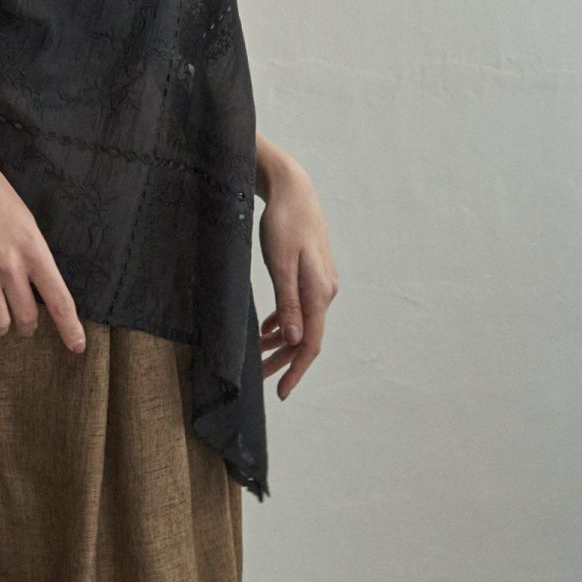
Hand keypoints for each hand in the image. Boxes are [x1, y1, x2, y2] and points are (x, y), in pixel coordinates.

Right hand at [0, 131, 87, 354]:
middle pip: (27, 319)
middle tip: (24, 323)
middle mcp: (10, 266)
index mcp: (33, 248)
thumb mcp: (24, 217)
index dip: (70, 328)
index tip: (77, 347)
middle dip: (28, 326)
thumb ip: (31, 251)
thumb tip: (35, 282)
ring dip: (1, 328)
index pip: (58, 299)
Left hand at [256, 155, 337, 399]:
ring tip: (256, 356)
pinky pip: (298, 306)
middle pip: (306, 337)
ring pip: (301, 323)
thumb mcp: (280, 263)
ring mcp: (320, 281)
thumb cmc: (284, 222)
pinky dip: (282, 321)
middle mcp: (325, 291)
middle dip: (282, 361)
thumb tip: (294, 340)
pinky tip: (266, 330)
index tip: (281, 393)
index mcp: (320, 292)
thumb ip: (287, 303)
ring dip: (280, 342)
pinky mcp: (310, 272)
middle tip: (258, 378)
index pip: (310, 344)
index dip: (295, 371)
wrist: (293, 188)